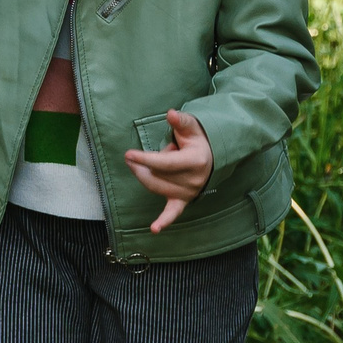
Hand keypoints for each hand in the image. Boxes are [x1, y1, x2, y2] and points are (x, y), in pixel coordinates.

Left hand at [124, 109, 212, 233]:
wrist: (214, 158)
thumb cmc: (198, 141)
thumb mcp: (192, 128)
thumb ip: (182, 121)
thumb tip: (171, 114)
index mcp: (195, 161)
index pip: (165, 163)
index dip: (146, 159)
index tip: (128, 154)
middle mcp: (193, 180)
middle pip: (158, 176)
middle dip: (140, 166)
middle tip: (130, 157)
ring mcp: (189, 192)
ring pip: (157, 188)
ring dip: (144, 177)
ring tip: (139, 164)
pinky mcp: (184, 200)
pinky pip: (174, 212)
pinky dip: (164, 221)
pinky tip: (154, 229)